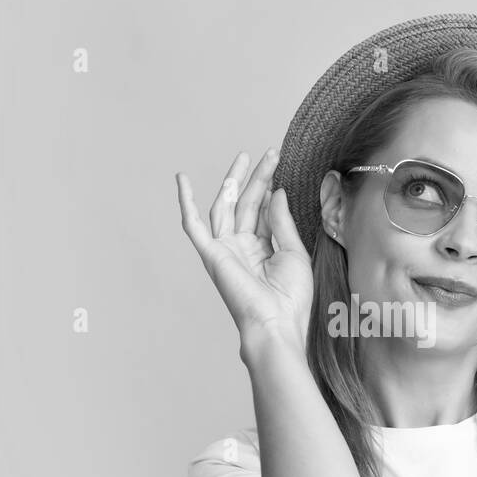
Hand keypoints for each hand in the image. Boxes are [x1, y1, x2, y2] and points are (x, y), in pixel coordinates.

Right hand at [177, 149, 311, 345]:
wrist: (276, 323)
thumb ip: (282, 222)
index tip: (280, 166)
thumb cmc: (290, 298)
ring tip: (245, 157)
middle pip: (246, 204)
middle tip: (271, 153)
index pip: (263, 212)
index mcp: (263, 250)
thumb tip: (276, 191)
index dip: (271, 189)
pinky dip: (186, 202)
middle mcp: (241, 247)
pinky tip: (182, 180)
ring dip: (234, 181)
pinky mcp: (211, 254)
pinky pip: (193, 225)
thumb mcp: (294, 253)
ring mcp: (225, 250)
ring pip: (226, 207)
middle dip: (257, 178)